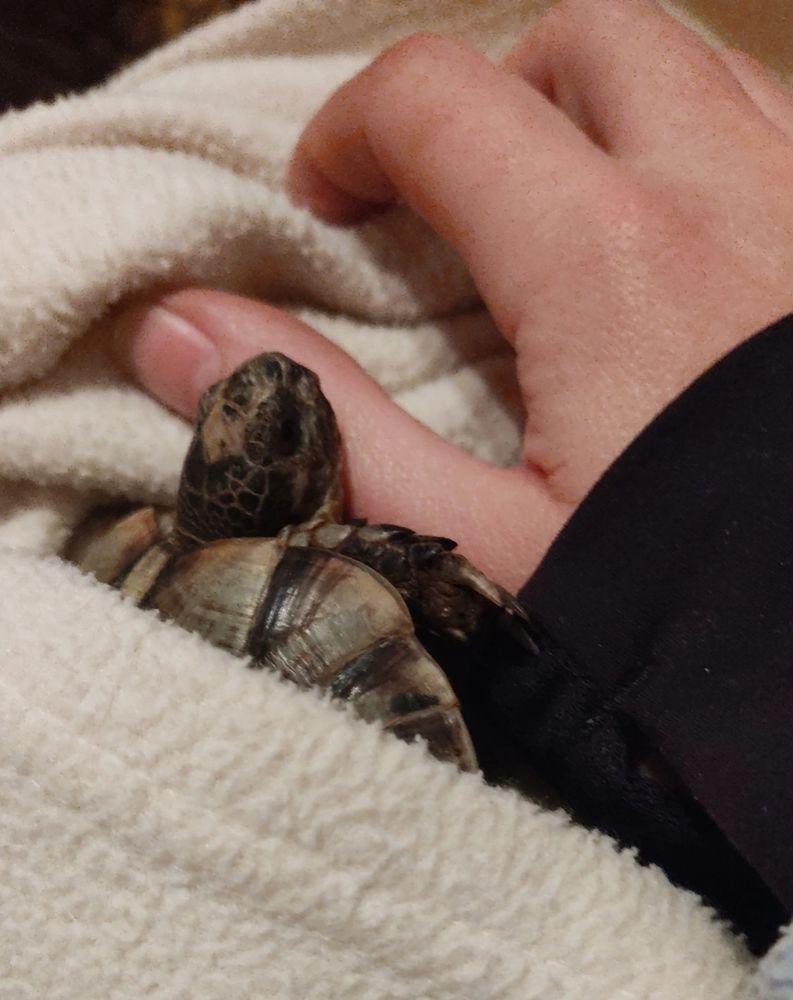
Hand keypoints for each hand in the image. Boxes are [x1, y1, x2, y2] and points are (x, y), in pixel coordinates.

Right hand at [114, 0, 792, 591]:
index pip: (441, 98)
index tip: (326, 205)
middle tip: (448, 199)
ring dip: (605, 111)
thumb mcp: (476, 551)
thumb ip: (323, 427)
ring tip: (561, 214)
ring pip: (702, 70)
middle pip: (587, 41)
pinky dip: (709, 154)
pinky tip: (685, 254)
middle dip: (489, 95)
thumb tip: (177, 331)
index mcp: (612, 264)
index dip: (350, 131)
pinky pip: (784, 135)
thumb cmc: (683, 633)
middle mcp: (734, 199)